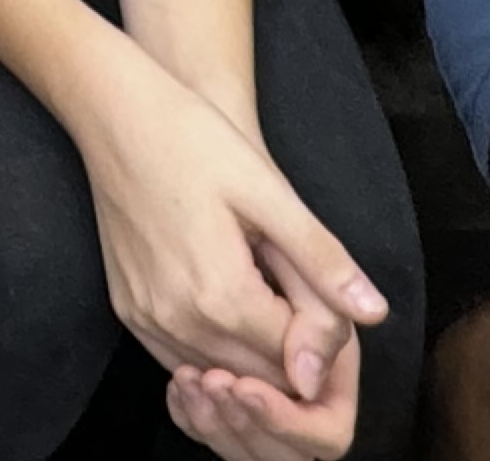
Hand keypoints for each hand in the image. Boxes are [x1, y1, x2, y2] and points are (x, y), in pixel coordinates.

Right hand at [74, 47, 386, 455]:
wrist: (114, 113)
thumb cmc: (195, 140)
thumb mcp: (270, 192)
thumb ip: (322, 261)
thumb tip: (375, 315)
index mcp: (222, 296)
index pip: (298, 360)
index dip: (324, 330)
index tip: (317, 281)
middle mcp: (179, 322)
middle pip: (262, 376)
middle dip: (292, 346)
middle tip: (293, 278)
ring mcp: (146, 320)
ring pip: (223, 373)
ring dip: (254, 350)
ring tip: (262, 281)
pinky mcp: (128, 312)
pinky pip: (183, 359)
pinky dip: (215, 348)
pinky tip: (227, 303)